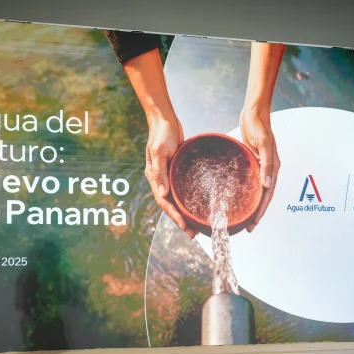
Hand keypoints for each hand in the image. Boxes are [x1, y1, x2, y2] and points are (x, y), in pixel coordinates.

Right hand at [145, 118, 195, 238]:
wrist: (165, 120)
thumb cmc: (161, 134)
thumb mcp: (160, 151)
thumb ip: (160, 172)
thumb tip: (162, 194)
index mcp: (154, 178)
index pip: (164, 203)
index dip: (175, 216)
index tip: (186, 227)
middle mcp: (161, 180)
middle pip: (171, 205)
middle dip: (181, 220)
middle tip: (194, 233)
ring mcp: (169, 176)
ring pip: (177, 199)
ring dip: (186, 212)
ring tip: (197, 224)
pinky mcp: (177, 170)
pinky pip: (183, 188)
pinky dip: (189, 198)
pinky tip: (199, 204)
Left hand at [239, 106, 279, 231]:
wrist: (254, 112)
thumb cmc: (258, 125)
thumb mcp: (262, 144)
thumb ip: (267, 164)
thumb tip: (268, 186)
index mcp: (274, 167)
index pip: (268, 195)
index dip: (261, 211)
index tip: (253, 224)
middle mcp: (269, 169)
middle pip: (263, 196)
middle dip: (256, 213)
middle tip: (247, 227)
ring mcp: (261, 166)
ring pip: (257, 190)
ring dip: (252, 204)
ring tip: (243, 217)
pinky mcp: (253, 161)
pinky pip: (251, 181)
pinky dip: (247, 191)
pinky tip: (239, 197)